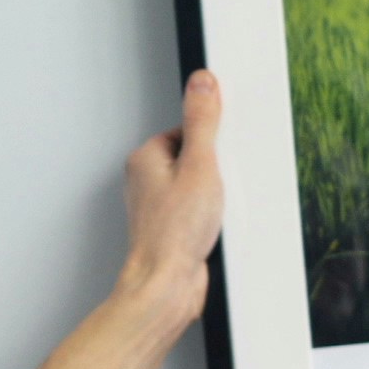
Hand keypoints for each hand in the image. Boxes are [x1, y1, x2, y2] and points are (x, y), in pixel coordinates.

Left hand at [116, 69, 225, 322]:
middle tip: (218, 187)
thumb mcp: (199, 165)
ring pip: (199, 187)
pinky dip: (212, 218)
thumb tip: (201, 83)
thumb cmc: (173, 234)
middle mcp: (147, 182)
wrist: (167, 285)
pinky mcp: (173, 228)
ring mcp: (159, 207)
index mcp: (146, 159)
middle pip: (195, 159)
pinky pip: (199, 212)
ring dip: (216, 198)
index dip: (211, 142)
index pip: (187, 131)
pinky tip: (215, 228)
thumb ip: (202, 122)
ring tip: (215, 212)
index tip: (222, 152)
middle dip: (215, 171)